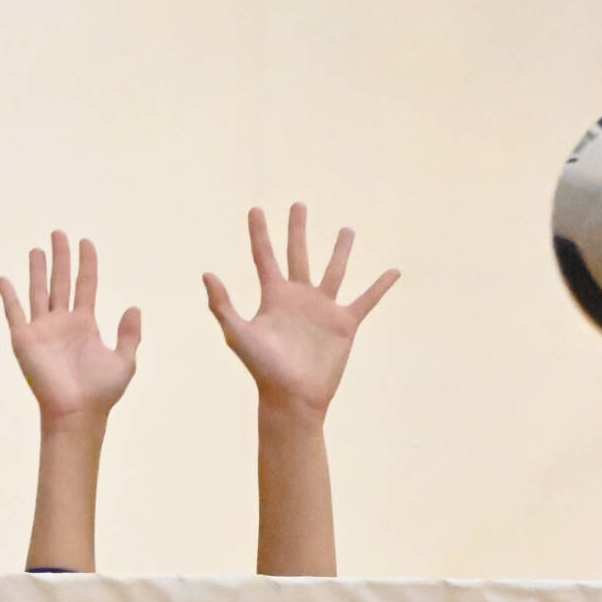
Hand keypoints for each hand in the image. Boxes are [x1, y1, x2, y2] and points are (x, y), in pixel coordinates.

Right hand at [0, 234, 141, 422]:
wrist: (76, 412)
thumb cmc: (101, 393)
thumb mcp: (124, 361)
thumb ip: (130, 334)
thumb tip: (134, 307)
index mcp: (85, 325)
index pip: (86, 285)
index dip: (87, 264)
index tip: (86, 242)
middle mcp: (62, 323)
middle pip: (61, 282)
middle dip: (61, 258)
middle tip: (59, 233)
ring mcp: (42, 330)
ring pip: (38, 291)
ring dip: (38, 270)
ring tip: (37, 249)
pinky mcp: (24, 339)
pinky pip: (14, 312)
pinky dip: (8, 295)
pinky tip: (2, 278)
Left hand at [204, 204, 398, 417]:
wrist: (292, 397)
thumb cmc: (263, 369)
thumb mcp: (238, 334)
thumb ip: (222, 305)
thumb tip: (207, 274)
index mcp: (273, 296)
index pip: (264, 257)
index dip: (259, 233)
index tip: (256, 209)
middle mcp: (298, 298)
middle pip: (298, 254)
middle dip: (297, 230)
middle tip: (298, 205)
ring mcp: (322, 310)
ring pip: (333, 271)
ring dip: (340, 251)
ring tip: (347, 230)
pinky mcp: (344, 325)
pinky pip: (366, 300)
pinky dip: (380, 287)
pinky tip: (394, 272)